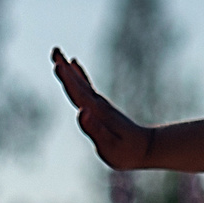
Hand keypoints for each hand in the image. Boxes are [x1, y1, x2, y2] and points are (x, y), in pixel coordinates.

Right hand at [52, 48, 152, 170]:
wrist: (148, 149)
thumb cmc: (127, 151)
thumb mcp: (109, 145)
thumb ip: (95, 129)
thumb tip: (82, 111)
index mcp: (97, 113)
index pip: (79, 93)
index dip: (67, 80)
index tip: (58, 64)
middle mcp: (98, 105)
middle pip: (78, 83)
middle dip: (65, 69)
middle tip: (55, 50)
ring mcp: (101, 105)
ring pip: (81, 83)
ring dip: (69, 69)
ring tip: (59, 55)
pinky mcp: (103, 108)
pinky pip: (87, 88)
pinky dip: (80, 76)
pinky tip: (76, 68)